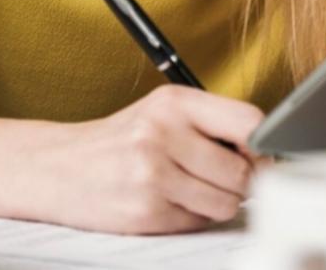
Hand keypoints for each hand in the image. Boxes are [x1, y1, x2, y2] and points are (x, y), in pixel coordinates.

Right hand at [15, 84, 263, 233]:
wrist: (58, 169)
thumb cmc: (121, 140)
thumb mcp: (164, 112)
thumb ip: (214, 123)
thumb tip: (267, 151)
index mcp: (174, 102)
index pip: (248, 122)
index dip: (264, 146)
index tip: (261, 156)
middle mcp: (163, 134)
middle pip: (242, 170)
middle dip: (241, 181)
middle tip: (222, 178)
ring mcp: (153, 176)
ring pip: (226, 202)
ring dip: (219, 202)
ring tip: (192, 189)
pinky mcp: (146, 212)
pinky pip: (199, 222)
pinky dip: (193, 217)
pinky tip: (171, 202)